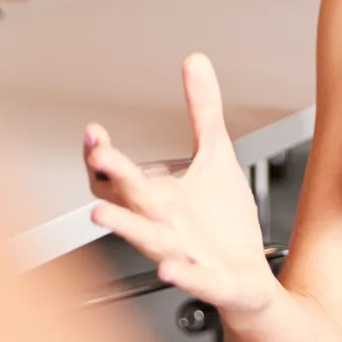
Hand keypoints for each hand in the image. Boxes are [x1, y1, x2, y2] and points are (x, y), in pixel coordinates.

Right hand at [83, 53, 279, 315]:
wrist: (248, 279)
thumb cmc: (222, 223)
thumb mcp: (216, 155)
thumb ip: (202, 109)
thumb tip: (194, 61)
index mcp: (159, 198)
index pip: (117, 178)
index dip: (102, 157)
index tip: (93, 131)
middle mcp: (163, 226)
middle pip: (129, 200)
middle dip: (112, 176)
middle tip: (98, 154)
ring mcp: (184, 255)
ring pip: (148, 241)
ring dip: (125, 227)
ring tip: (101, 214)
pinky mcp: (211, 280)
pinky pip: (193, 279)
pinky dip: (182, 274)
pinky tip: (170, 268)